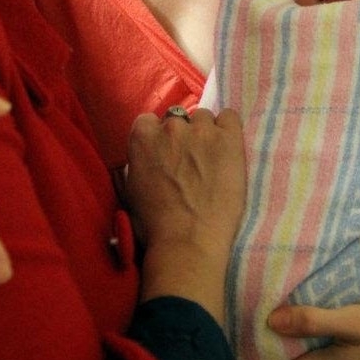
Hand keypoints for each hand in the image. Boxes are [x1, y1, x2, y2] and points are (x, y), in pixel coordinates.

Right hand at [125, 107, 245, 322]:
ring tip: (210, 159)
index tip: (165, 155)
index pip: (149, 121)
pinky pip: (229, 117)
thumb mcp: (130, 187)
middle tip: (188, 162)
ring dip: (204, 134)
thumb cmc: (154, 224)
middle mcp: (171, 126)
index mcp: (142, 136)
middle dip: (181, 137)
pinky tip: (227, 147)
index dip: (158, 139)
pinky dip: (227, 128)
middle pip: (178, 119)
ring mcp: (202, 130)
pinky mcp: (229, 138)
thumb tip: (144, 153)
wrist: (188, 242)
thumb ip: (137, 160)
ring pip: (203, 118)